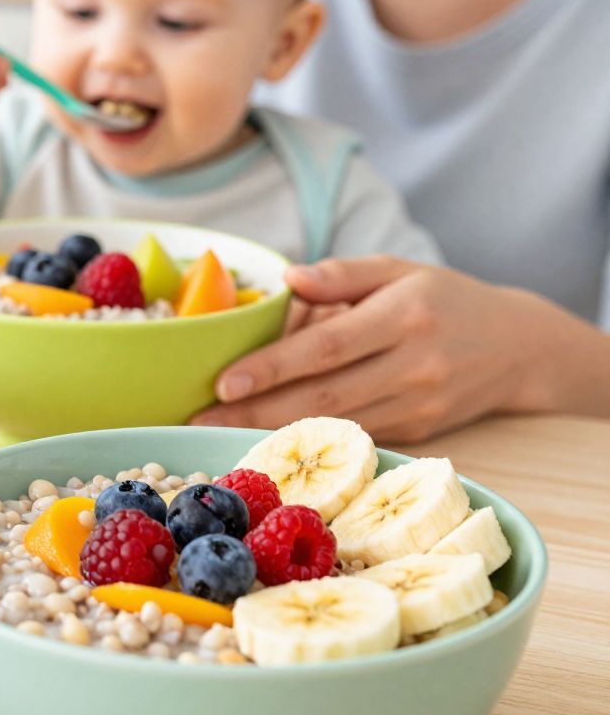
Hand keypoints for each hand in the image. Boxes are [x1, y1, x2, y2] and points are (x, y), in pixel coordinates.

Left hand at [190, 255, 555, 442]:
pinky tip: (264, 444)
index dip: (273, 367)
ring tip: (216, 434)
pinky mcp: (417, 433)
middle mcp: (414, 367)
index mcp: (405, 316)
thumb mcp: (398, 269)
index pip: (327, 347)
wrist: (518, 349)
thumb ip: (341, 274)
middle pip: (324, 397)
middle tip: (196, 421)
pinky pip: (354, 440)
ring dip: (273, 435)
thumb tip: (285, 281)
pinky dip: (308, 445)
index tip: (223, 381)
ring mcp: (418, 407)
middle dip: (256, 411)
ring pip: (336, 426)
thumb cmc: (443, 299)